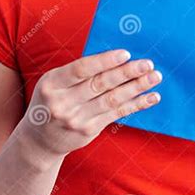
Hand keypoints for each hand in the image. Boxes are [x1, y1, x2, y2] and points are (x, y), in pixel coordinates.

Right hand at [22, 49, 161, 158]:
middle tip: (148, 64)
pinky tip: (151, 97)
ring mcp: (76, 119)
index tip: (126, 54)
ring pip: (112, 99)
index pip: (81, 70)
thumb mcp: (55, 82)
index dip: (105, 61)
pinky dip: (136, 104)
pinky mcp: (89, 130)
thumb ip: (79, 72)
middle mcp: (63, 102)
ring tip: (155, 77)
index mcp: (52, 84)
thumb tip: (117, 57)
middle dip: (127, 72)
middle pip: (101, 84)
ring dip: (137, 87)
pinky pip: (117, 114)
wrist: (39, 140)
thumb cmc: (52, 99)